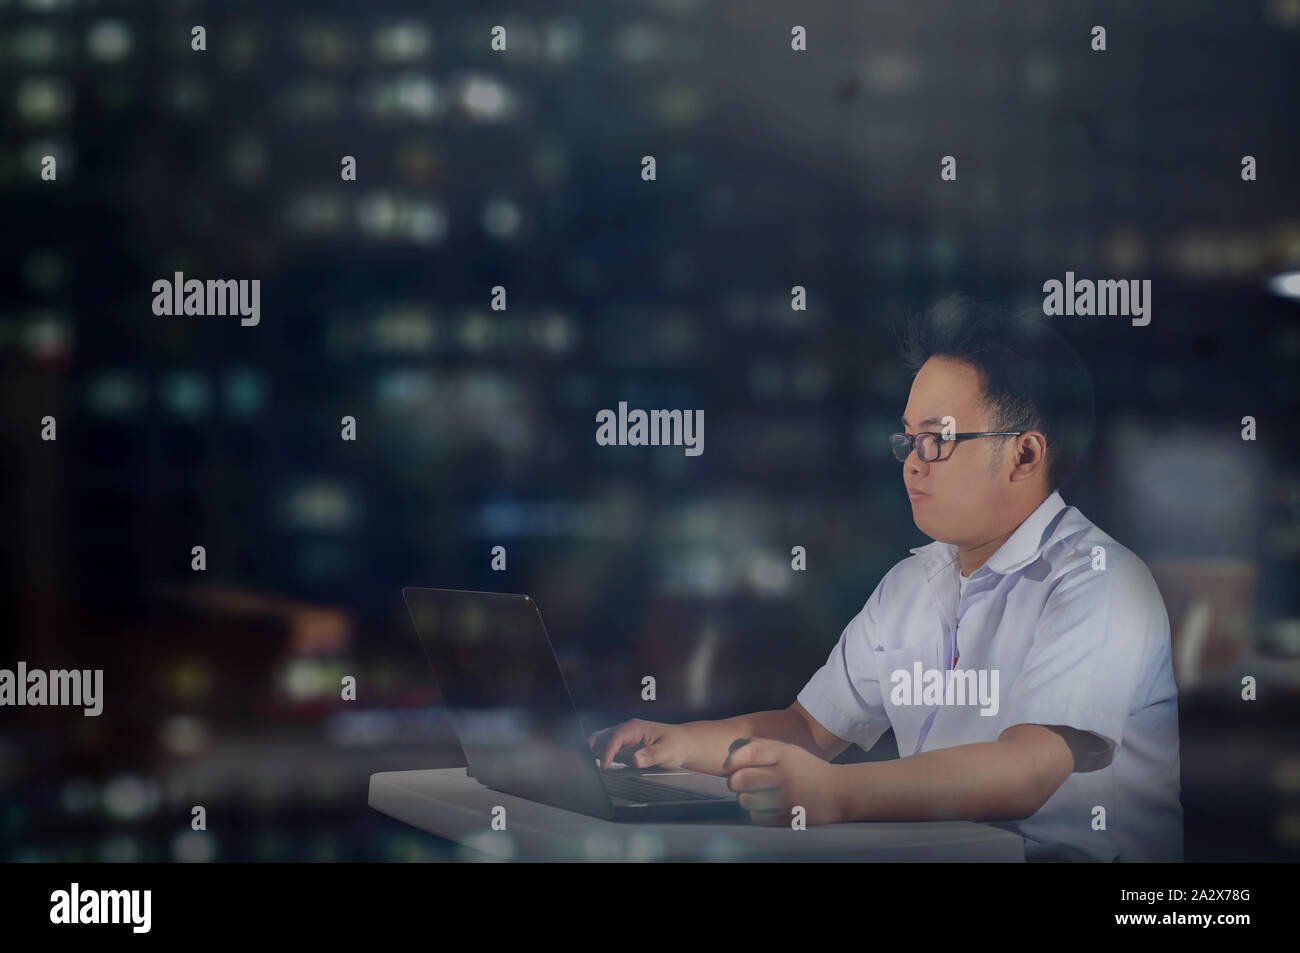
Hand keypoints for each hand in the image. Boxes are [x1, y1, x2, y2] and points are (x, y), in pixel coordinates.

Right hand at [587, 718, 695, 769]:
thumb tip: (635, 759)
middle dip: (593, 747)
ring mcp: (625, 740)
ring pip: (603, 742)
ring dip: (596, 752)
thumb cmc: (677, 744)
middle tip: (587, 762)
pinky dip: (602, 757)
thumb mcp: (667, 750)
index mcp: (635, 727)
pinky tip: (601, 766)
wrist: (684, 745)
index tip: (604, 765)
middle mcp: (627, 731)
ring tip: (590, 766)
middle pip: (603, 736)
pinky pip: (609, 751)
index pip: (615, 737)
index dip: (607, 751)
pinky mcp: (625, 749)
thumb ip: (651, 755)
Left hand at [724, 737, 844, 825]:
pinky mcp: (789, 816)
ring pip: (746, 800)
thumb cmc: (810, 770)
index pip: (749, 753)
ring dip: (744, 799)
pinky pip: (757, 817)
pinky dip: (755, 813)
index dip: (733, 760)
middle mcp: (785, 774)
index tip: (729, 767)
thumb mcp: (790, 750)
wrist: (840, 792)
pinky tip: (763, 808)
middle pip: (742, 778)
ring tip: (752, 796)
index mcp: (784, 755)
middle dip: (734, 782)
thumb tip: (736, 746)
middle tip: (737, 783)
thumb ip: (764, 745)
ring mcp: (787, 797)